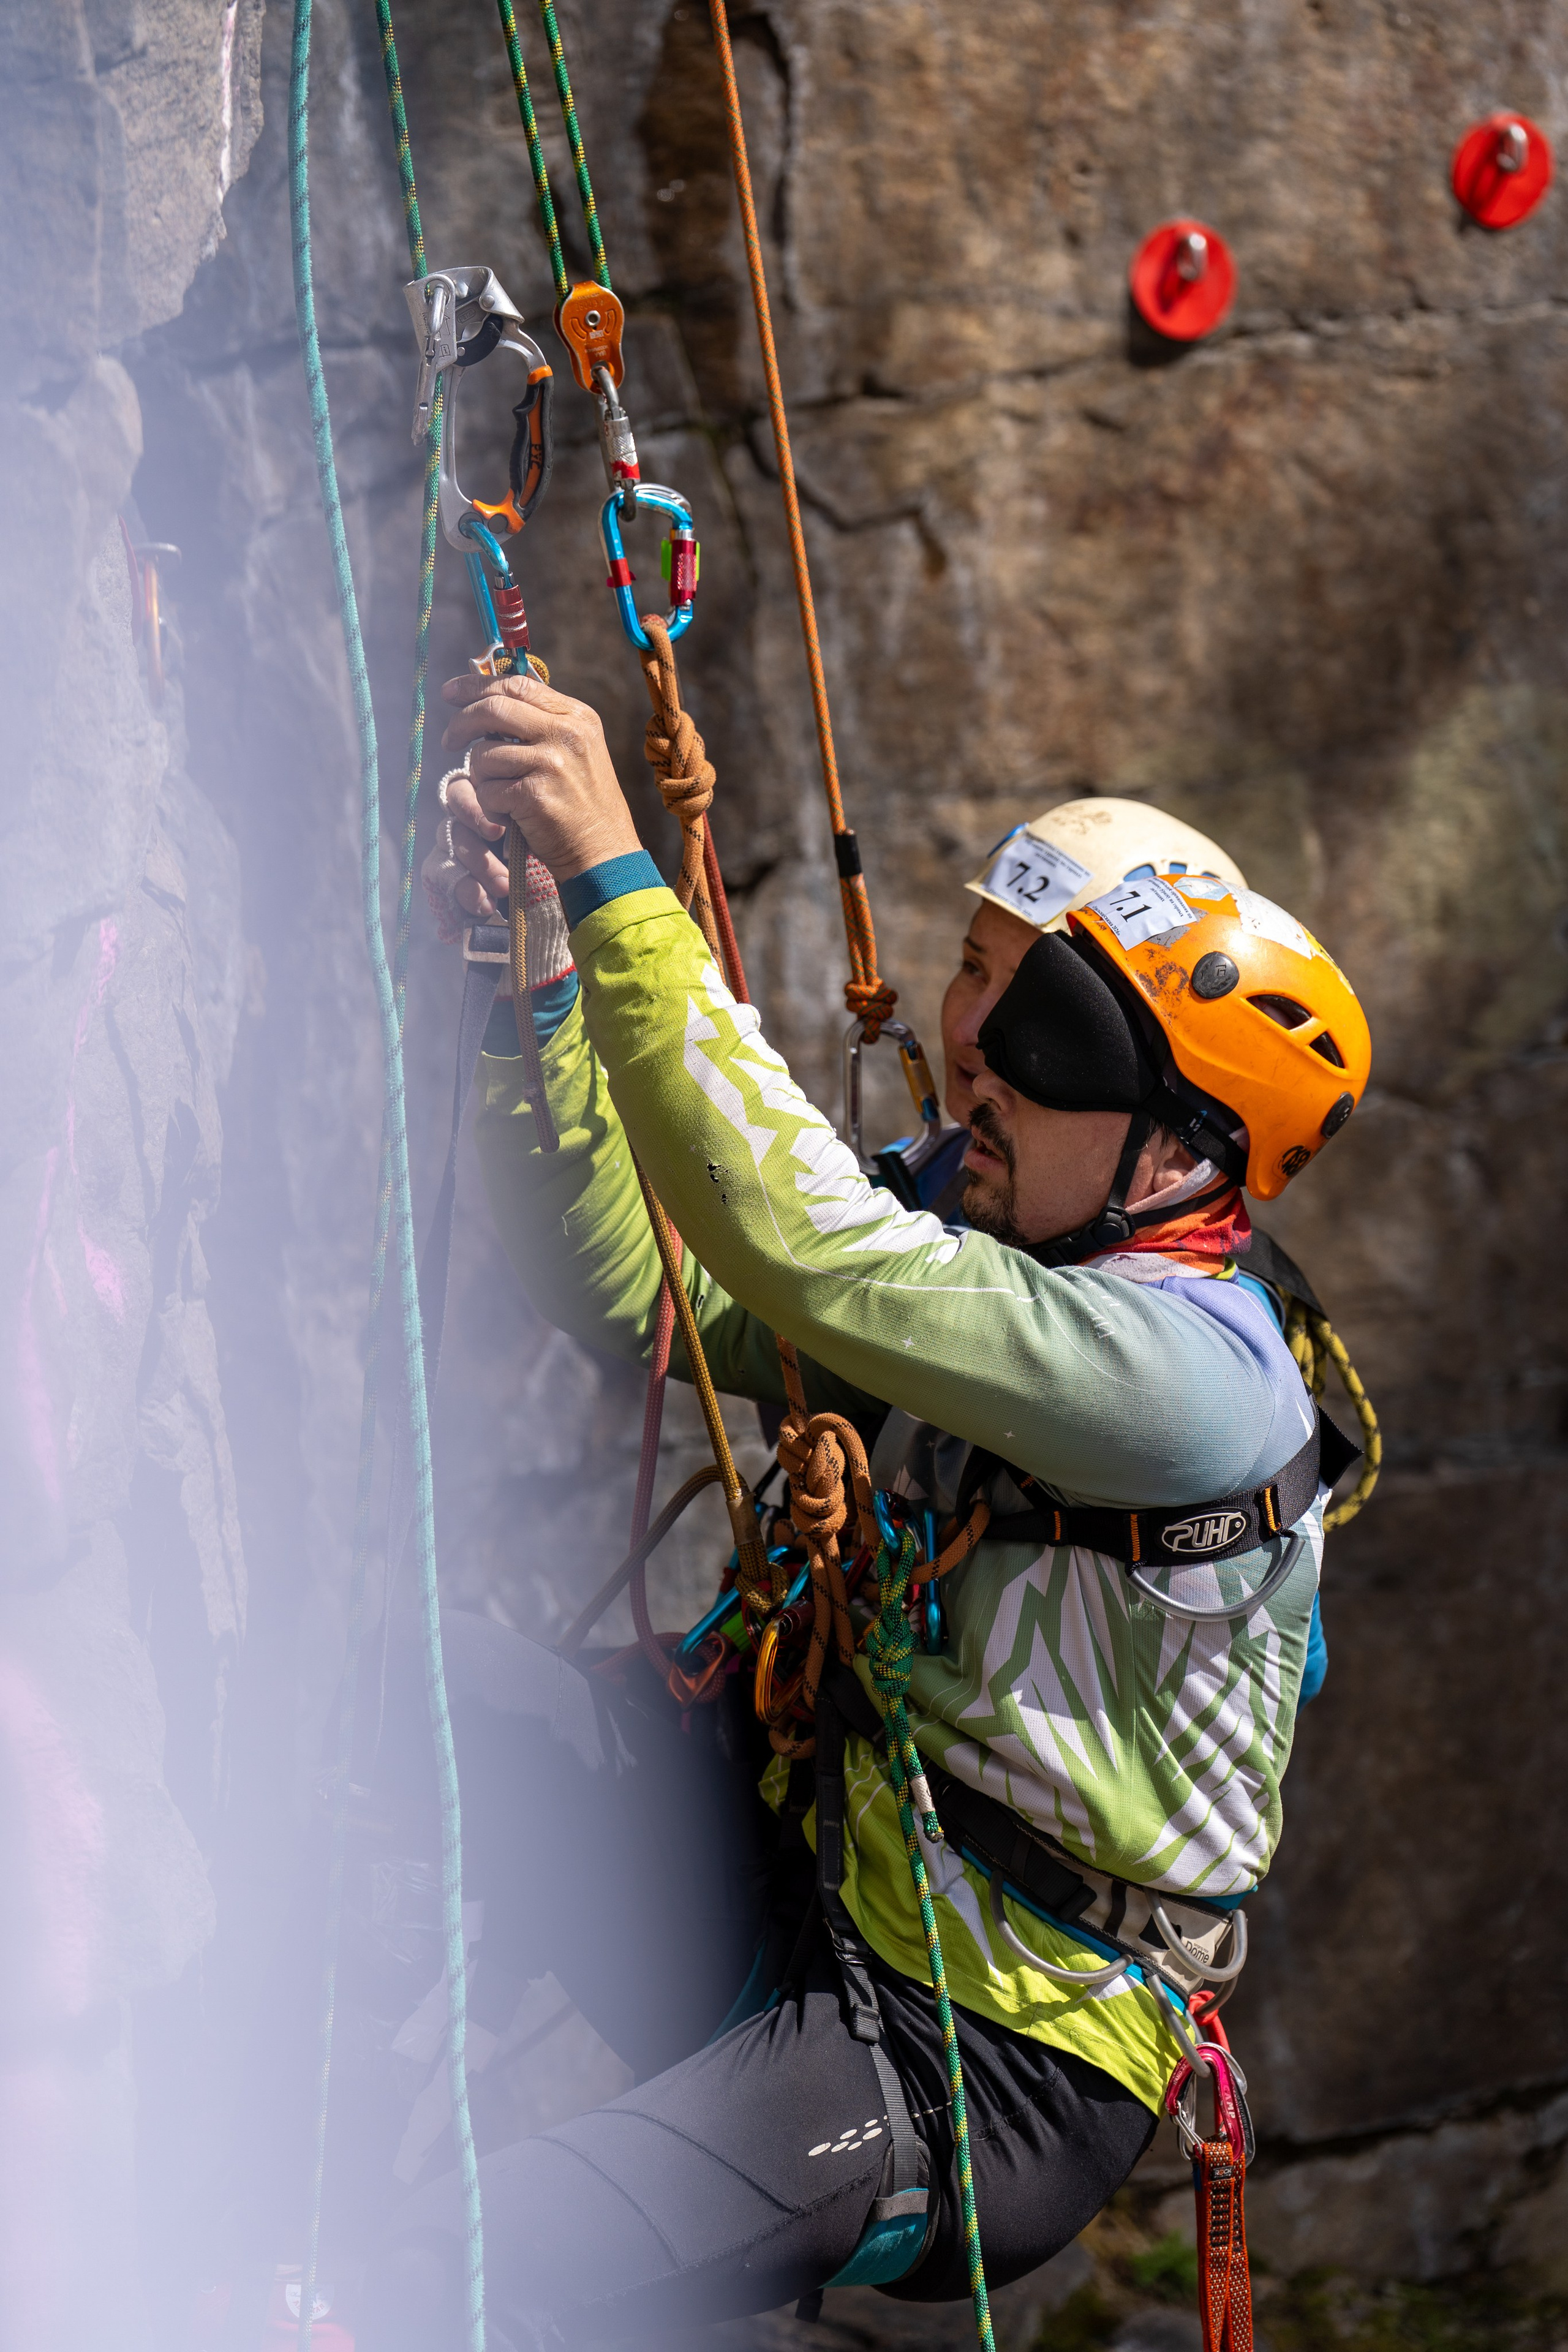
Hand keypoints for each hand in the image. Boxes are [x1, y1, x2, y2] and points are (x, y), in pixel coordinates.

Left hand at [440, 669, 641, 880]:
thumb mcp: (576, 749)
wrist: (604, 851)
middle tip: (449, 741)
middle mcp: (566, 733)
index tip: (450, 692)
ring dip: (481, 776)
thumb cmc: (582, 802)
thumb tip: (488, 700)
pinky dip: (490, 805)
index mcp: (576, 716)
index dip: (476, 685)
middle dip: (461, 724)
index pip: (516, 685)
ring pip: (483, 755)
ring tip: (502, 792)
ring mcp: (551, 763)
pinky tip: (511, 814)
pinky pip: (487, 791)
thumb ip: (541, 722)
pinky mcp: (535, 795)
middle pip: (493, 709)